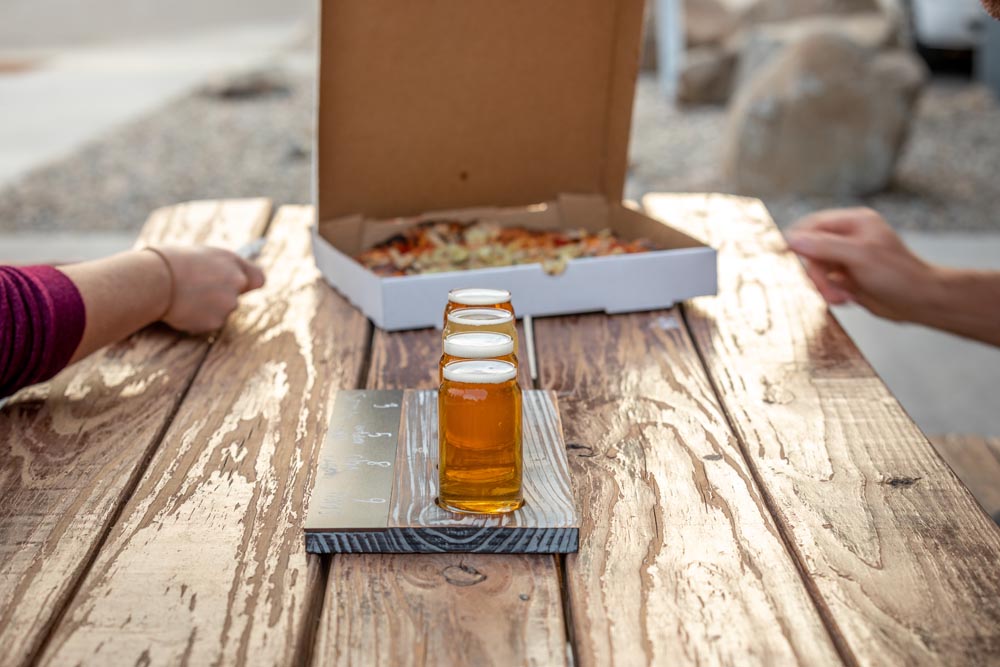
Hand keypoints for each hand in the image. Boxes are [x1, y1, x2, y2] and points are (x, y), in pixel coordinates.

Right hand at [149, 246, 264, 332]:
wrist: (153, 281)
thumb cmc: (167, 263)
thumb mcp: (198, 256)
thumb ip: (218, 268)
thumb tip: (223, 278)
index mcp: (232, 261)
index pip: (258, 278)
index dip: (247, 283)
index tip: (239, 286)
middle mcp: (237, 282)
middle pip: (236, 297)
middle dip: (220, 297)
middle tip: (196, 292)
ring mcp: (228, 304)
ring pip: (222, 311)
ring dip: (208, 309)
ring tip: (184, 298)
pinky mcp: (216, 322)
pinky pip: (208, 323)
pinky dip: (196, 320)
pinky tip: (181, 309)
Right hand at [785, 208, 938, 321]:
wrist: (922, 302)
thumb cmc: (900, 276)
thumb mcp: (859, 257)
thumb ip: (824, 246)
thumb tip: (791, 239)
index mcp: (853, 222)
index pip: (812, 226)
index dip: (797, 241)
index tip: (784, 257)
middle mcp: (848, 237)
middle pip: (810, 250)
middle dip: (817, 273)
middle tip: (828, 289)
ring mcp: (847, 258)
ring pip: (815, 269)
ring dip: (823, 286)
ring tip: (839, 297)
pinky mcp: (848, 277)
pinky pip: (824, 282)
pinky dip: (830, 293)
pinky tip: (845, 298)